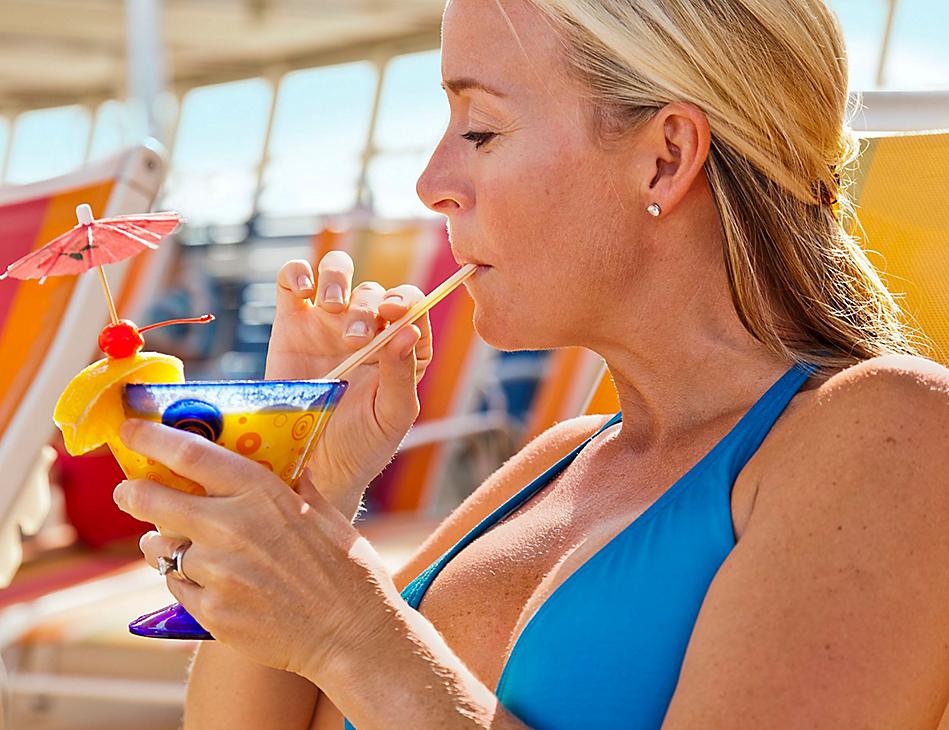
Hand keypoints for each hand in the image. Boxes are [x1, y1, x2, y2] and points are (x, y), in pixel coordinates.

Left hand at [114, 419, 397, 679]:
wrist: (353, 635)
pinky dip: (183, 579)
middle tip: (126, 490)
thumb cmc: (348, 571)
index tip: (132, 431)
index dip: (152, 439)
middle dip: (132, 492)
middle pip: (155, 500)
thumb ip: (300, 488)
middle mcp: (233, 528)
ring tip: (170, 542)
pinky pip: (177, 587)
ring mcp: (218, 573)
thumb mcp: (327, 516)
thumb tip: (291, 466)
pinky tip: (204, 578)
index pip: (190, 454)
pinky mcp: (211, 612)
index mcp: (263, 494)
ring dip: (159, 541)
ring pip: (161, 548)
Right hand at [265, 252, 432, 514]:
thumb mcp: (391, 416)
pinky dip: (297, 272)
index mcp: (401, 347)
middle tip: (355, 338)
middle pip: (374, 291)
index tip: (392, 314)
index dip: (404, 300)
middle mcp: (368, 328)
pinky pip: (293, 281)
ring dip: (337, 278)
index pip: (411, 305)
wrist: (312, 467)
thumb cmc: (362, 445)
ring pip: (338, 272)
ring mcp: (328, 322)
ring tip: (331, 305)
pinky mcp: (291, 323)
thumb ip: (402, 375)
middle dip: (367, 306)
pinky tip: (302, 287)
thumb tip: (407, 330)